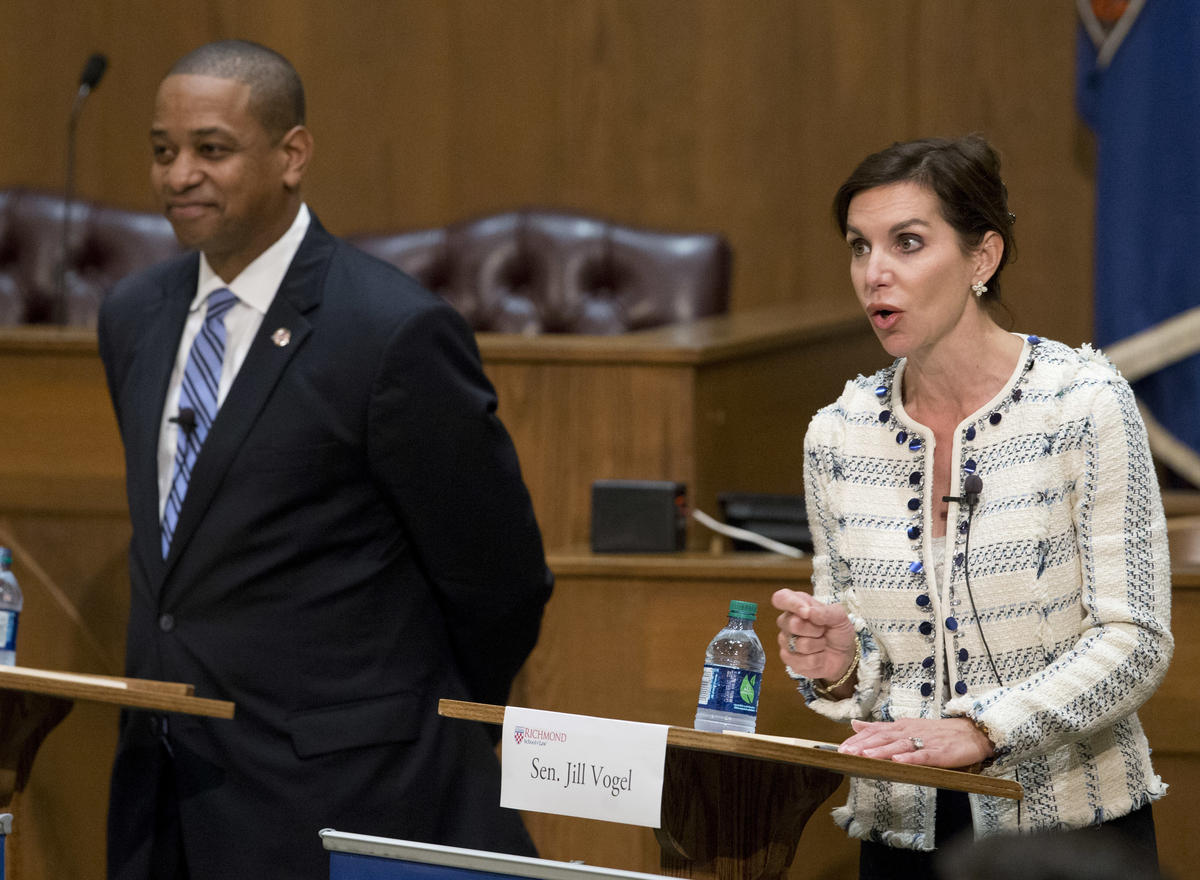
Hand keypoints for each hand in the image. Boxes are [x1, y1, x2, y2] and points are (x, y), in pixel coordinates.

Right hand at [772, 588, 856, 681]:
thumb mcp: (839, 617)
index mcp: (797, 605)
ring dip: (818, 645)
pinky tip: (818, 655)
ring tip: (822, 643)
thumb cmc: (838, 631)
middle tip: (823, 630)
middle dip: (814, 630)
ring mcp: (785, 641)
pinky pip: (802, 660)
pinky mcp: (788, 659)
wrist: (844, 655)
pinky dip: (817, 659)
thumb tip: (807, 611)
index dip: (791, 604)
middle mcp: (787, 621)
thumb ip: (825, 612)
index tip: (806, 612)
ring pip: (800, 644)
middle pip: (792, 624)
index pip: (781, 598)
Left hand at [838, 718, 994, 768]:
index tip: (841, 747)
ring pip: (900, 746)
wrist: (971, 733)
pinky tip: (899, 761)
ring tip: (866, 755)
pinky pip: (923, 756)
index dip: (858, 739)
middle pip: (883, 737)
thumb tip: (855, 724)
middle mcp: (910, 731)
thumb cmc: (937, 732)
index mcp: (901, 726)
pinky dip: (911, 758)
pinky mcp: (940, 752)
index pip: (875, 731)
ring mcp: (925, 741)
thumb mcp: (906, 726)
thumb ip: (880, 727)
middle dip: (864, 744)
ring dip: (882, 750)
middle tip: (846, 752)